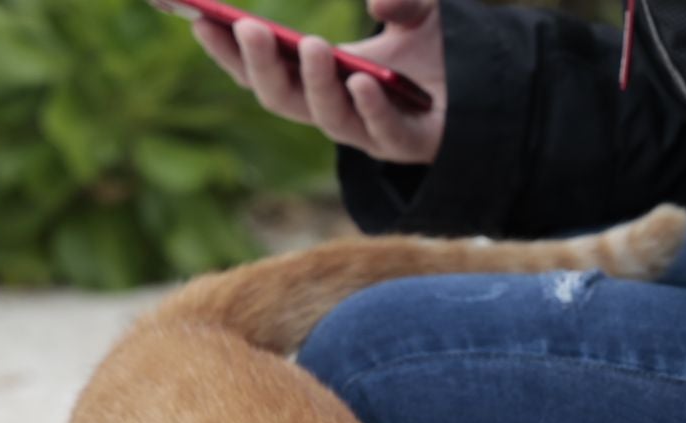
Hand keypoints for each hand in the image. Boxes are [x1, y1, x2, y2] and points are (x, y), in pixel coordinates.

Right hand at [193, 0, 444, 164]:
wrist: (490, 92)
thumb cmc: (441, 50)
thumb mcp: (420, 9)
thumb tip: (376, 3)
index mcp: (318, 77)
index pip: (260, 67)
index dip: (224, 47)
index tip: (194, 16)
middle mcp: (334, 108)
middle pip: (279, 97)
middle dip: (258, 65)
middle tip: (246, 27)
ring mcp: (367, 131)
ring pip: (325, 118)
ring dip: (314, 82)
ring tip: (312, 44)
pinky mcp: (406, 145)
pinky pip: (382, 133)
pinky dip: (370, 108)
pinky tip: (363, 81)